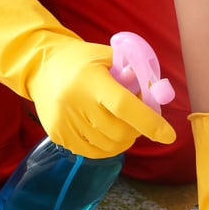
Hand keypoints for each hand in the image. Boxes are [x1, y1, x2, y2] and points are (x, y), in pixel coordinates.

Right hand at [0, 0, 175, 157]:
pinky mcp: (58, 135)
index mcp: (91, 80)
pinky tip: (105, 131)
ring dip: (123, 140)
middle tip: (137, 120)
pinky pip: (92, 152)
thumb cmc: (80, 60)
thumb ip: (133, 73)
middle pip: (118, 132)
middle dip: (137, 131)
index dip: (149, 123)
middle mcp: (75, 103)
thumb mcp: (107, 57)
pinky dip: (106, 146)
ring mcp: (64, 122)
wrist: (39, 67)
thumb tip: (157, 93)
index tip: (169, 136)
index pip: (124, 107)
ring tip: (119, 123)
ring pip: (108, 147)